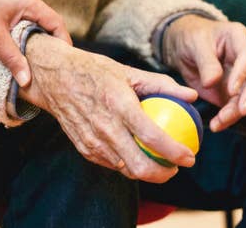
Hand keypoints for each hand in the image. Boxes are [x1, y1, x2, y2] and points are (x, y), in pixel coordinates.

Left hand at [0, 0, 71, 86]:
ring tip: (37, 58)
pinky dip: (25, 32)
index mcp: (28, 1)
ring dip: (36, 38)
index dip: (63, 42)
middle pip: (48, 21)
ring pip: (34, 21)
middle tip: (52, 63)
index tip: (64, 61)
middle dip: (51, 42)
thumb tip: (26, 80)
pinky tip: (19, 46)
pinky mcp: (5, 2)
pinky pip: (23, 18)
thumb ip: (13, 58)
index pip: (56, 22)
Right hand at [19, 34, 197, 182]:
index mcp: (119, 104)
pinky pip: (111, 164)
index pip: (152, 137)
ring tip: (160, 163)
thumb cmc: (94, 71)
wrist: (53, 77)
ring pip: (125, 169)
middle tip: (176, 167)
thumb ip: (162, 84)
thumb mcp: (129, 71)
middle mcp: (104, 127)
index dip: (175, 152)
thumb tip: (191, 96)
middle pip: (139, 166)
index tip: (190, 156)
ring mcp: (92, 141)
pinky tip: (137, 155)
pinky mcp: (83, 148)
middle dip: (163, 174)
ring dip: (146, 172)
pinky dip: (127, 164)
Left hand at [162, 15, 245, 131]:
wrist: (183, 48)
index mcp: (239, 38)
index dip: (242, 74)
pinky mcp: (235, 93)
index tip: (231, 89)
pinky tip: (217, 125)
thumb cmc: (192, 38)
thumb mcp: (195, 44)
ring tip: (220, 121)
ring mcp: (244, 76)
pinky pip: (237, 107)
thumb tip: (212, 83)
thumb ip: (206, 62)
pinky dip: (229, 118)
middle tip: (241, 110)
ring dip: (238, 111)